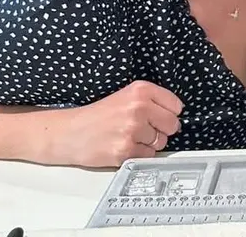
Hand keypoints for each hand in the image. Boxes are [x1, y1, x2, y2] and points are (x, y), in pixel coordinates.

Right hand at [54, 81, 183, 166]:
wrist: (69, 132)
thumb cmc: (98, 116)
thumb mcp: (126, 96)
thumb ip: (152, 101)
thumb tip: (176, 116)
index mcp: (141, 90)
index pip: (176, 105)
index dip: (168, 113)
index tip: (156, 116)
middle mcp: (138, 107)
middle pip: (173, 125)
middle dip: (161, 130)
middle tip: (141, 129)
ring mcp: (133, 129)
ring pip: (161, 142)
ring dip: (149, 143)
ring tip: (127, 137)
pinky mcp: (126, 150)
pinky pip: (149, 156)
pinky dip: (138, 154)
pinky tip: (122, 147)